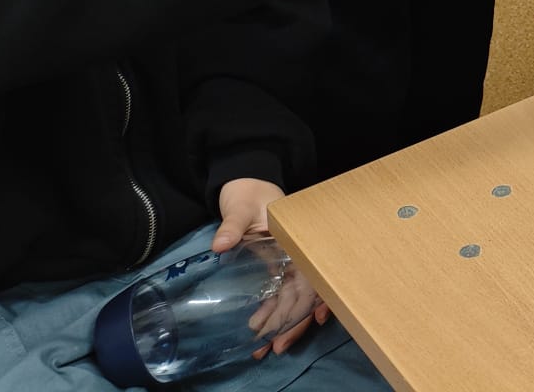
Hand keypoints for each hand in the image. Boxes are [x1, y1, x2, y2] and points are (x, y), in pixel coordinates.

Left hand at [214, 179, 329, 357]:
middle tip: (274, 347)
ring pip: (293, 299)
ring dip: (283, 324)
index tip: (306, 321)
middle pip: (304, 294)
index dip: (312, 301)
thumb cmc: (250, 194)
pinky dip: (277, 313)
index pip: (310, 276)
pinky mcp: (275, 268)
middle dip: (292, 323)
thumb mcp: (241, 207)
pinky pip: (281, 294)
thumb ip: (232, 225)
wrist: (247, 185)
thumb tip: (220, 244)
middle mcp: (297, 256)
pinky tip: (270, 329)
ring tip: (264, 347)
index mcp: (297, 242)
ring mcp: (286, 263)